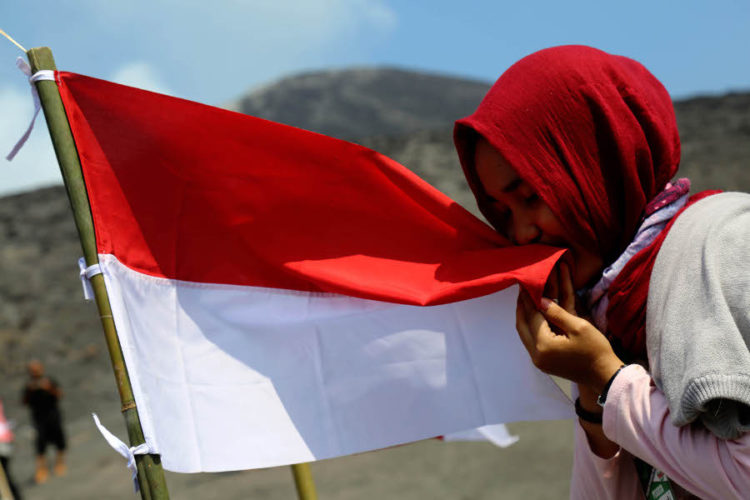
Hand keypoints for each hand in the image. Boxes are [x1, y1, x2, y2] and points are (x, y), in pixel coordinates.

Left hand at [516, 263, 622, 392]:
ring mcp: (539, 360)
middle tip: (522, 291)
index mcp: (544, 345)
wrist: (603, 375)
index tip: (526, 285)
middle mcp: (536, 354)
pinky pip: (531, 341)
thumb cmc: (595, 350)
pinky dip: (531, 327)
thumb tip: (540, 300)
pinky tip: (534, 317)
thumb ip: (556, 312)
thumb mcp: (578, 326)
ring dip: (525, 317)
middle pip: (522, 326)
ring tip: (525, 301)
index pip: (532, 317)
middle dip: (522, 307)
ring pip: (524, 334)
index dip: (529, 300)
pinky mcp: (543, 363)